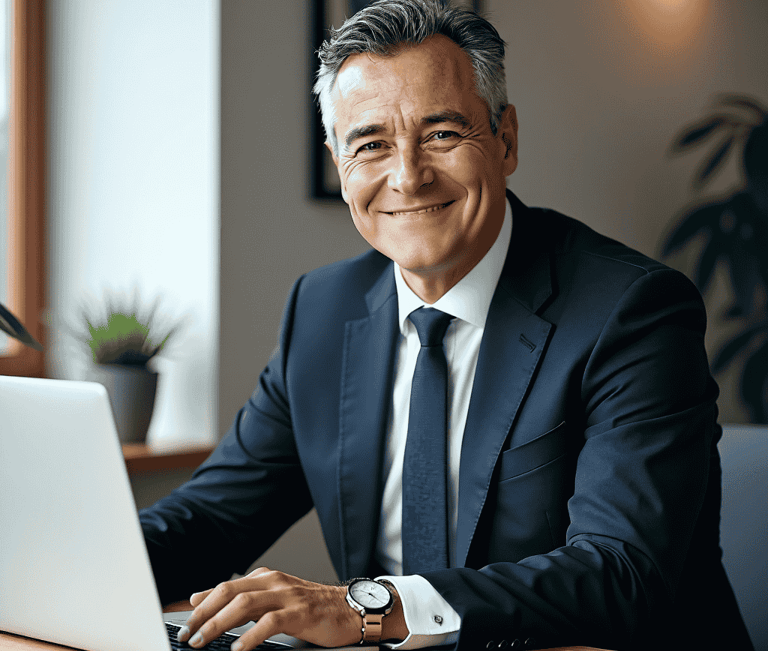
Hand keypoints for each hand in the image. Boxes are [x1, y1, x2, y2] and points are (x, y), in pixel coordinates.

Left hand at [177, 567, 364, 649]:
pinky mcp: (300, 612)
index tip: (183, 622)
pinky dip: (250, 636)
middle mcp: (273, 582)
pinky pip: (270, 622)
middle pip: (228, 593)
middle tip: (186, 635)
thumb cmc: (312, 607)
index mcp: (265, 578)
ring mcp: (287, 595)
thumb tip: (205, 600)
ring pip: (244, 605)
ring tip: (202, 642)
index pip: (224, 587)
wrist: (350, 608)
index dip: (201, 605)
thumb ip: (244, 599)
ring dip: (218, 625)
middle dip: (203, 615)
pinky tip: (238, 649)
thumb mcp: (274, 599)